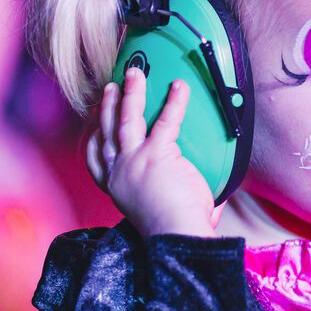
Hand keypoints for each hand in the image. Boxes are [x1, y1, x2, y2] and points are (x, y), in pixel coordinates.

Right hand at [86, 68, 219, 236]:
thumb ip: (184, 204)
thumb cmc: (179, 230)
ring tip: (133, 74)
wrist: (178, 236)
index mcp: (116, 188)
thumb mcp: (168, 213)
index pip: (96, 159)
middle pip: (107, 133)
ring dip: (130, 94)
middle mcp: (119, 173)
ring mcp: (133, 162)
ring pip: (126, 120)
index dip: (94, 137)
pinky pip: (165, 121)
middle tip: (111, 87)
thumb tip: (216, 206)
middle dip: (108, 107)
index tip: (95, 122)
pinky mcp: (155, 155)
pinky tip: (179, 87)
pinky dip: (173, 103)